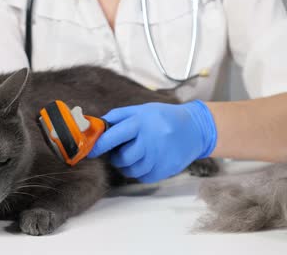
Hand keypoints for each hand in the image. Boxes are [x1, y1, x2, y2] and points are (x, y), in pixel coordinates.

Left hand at [88, 100, 216, 182]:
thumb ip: (119, 117)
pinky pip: (143, 177)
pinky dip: (140, 171)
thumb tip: (97, 125)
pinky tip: (146, 161)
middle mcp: (150, 140)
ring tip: (134, 155)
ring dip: (127, 165)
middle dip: (115, 157)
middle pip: (122, 158)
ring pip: (131, 170)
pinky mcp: (166, 169)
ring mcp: (159, 157)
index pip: (115, 136)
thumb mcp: (142, 109)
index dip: (100, 145)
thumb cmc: (164, 117)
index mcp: (141, 122)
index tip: (90, 151)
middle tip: (118, 152)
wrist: (196, 128)